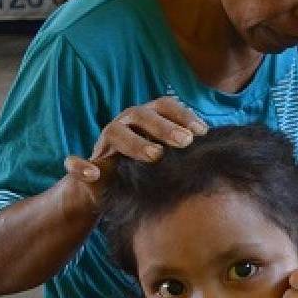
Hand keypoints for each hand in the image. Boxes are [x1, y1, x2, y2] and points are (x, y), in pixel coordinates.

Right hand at [62, 97, 206, 210]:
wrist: (109, 191)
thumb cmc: (149, 169)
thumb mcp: (171, 158)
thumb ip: (188, 148)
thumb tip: (221, 145)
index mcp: (147, 118)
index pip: (166, 106)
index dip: (183, 115)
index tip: (203, 132)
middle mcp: (125, 123)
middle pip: (143, 115)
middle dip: (164, 127)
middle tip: (185, 142)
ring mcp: (104, 143)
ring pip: (114, 133)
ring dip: (135, 142)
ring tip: (155, 156)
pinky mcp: (85, 165)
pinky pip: (76, 164)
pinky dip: (80, 166)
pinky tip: (91, 174)